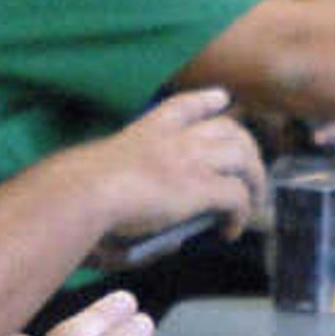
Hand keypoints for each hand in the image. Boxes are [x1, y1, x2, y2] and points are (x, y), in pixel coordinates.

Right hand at [67, 87, 266, 244]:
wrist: (82, 192)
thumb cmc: (79, 193)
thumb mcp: (107, 184)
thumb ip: (136, 201)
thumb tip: (171, 236)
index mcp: (145, 131)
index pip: (184, 106)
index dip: (207, 101)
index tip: (223, 99)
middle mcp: (174, 139)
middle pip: (228, 128)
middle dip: (246, 146)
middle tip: (251, 169)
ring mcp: (190, 160)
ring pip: (244, 157)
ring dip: (255, 180)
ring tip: (253, 203)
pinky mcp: (200, 187)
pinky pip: (238, 197)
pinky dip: (241, 214)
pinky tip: (231, 231)